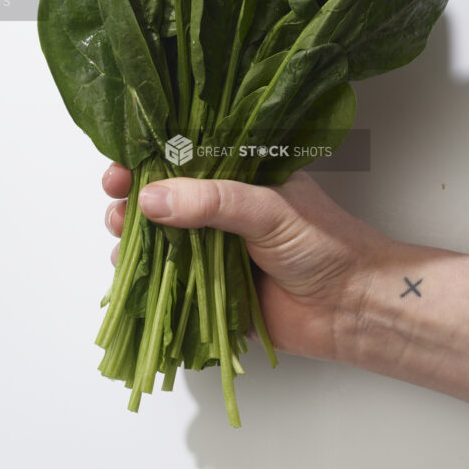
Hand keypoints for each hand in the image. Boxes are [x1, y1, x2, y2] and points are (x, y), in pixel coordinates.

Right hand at [102, 163, 388, 362]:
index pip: (183, 160)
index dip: (147, 161)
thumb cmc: (324, 245)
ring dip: (133, 237)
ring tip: (119, 236)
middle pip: (163, 200)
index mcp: (240, 177)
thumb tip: (150, 199)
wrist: (354, 308)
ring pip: (161, 240)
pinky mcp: (211, 291)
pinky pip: (169, 282)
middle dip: (132, 200)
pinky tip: (129, 272)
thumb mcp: (268, 209)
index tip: (119, 169)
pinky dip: (145, 277)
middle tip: (115, 204)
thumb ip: (212, 201)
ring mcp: (215, 251)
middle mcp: (223, 211)